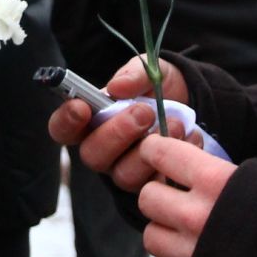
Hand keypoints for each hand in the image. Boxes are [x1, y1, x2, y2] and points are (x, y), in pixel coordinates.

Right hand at [47, 56, 194, 192]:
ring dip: (150, 149)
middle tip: (145, 111)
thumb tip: (116, 87)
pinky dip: (177, 157)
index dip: (66, 121)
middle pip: (92, 155)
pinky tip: (190, 136)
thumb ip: (132, 76)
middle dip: (117, 133)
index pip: (62, 129)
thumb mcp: (149, 71)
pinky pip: (158, 183)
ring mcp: (126, 170)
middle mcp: (102, 149)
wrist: (194, 102)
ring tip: (176, 123)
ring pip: (124, 174)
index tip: (81, 106)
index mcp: (90, 121)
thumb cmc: (158, 88)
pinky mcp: (153, 185)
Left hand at [136, 132, 236, 256]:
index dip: (156, 152)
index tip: (158, 155)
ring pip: (150, 236)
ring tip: (189, 236)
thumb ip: (224, 174)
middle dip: (160, 197)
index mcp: (215, 181)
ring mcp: (191, 254)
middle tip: (178, 201)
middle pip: (148, 198)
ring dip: (165, 233)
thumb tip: (197, 168)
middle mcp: (195, 216)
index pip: (160, 153)